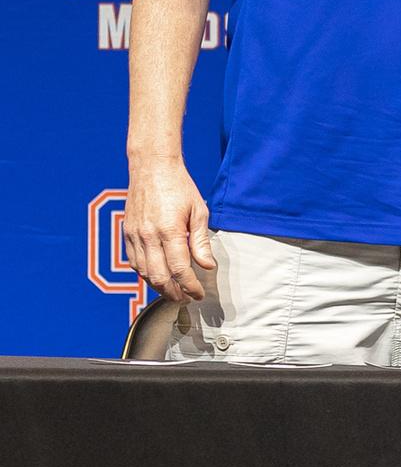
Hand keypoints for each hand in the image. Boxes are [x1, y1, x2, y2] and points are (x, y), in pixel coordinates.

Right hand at [122, 158, 216, 302]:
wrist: (151, 168)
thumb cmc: (179, 187)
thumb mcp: (199, 211)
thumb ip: (201, 242)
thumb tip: (207, 266)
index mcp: (169, 230)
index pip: (179, 269)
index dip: (190, 286)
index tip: (198, 294)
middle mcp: (148, 235)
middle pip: (159, 277)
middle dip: (174, 293)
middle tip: (186, 298)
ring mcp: (135, 235)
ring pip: (144, 273)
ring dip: (159, 287)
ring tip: (173, 293)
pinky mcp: (127, 234)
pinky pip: (134, 262)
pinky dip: (146, 275)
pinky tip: (158, 277)